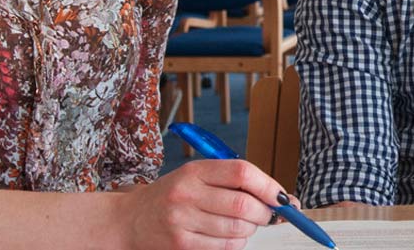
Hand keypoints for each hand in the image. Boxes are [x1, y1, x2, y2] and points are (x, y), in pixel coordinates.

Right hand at [117, 159, 284, 249]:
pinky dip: (236, 243)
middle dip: (265, 213)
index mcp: (195, 170)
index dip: (269, 185)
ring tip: (244, 224)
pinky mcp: (181, 245)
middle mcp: (187, 193)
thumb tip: (281, 197)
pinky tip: (228, 237)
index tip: (284, 197)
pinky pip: (225, 247)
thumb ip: (233, 181)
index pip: (241, 172)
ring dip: (250, 230)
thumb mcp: (196, 177)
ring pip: (237, 229)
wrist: (129, 220)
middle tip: (269, 215)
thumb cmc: (172, 196)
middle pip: (243, 204)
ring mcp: (182, 221)